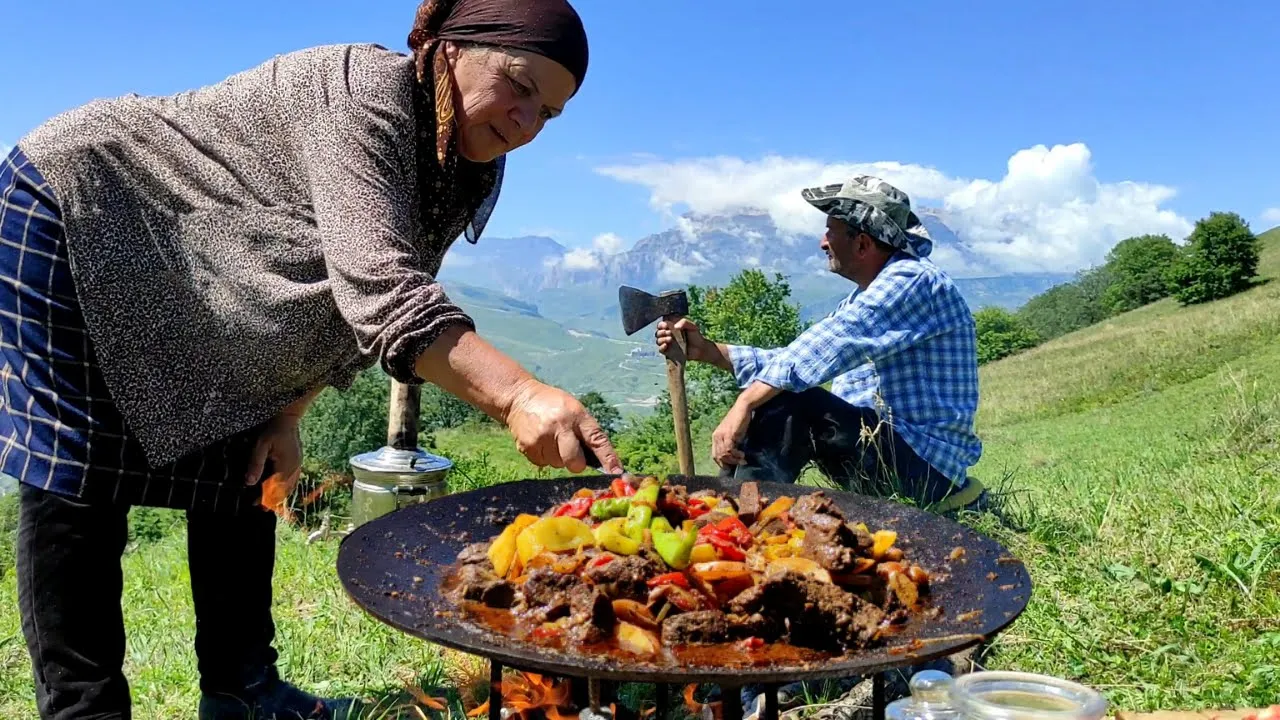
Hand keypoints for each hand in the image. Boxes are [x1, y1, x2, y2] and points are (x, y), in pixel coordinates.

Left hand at [246, 413, 303, 512]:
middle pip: (284, 491)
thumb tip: (249, 482)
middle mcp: (294, 468)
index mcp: (286, 466)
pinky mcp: (298, 461)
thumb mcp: (261, 445)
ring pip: (290, 486)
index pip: (274, 489)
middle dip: (273, 500)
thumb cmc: (274, 430)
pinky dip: (286, 487)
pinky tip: (281, 489)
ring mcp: (298, 465)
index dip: (265, 499)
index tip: (255, 505)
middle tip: (261, 508)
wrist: (288, 418)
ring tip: (271, 503)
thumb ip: (256, 464)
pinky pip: (293, 479)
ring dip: (280, 495)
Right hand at [504, 380, 622, 473]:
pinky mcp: (527, 447)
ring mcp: (541, 438)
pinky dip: (545, 456)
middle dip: (576, 462)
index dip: (607, 457)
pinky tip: (541, 441)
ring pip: (559, 465)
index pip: (596, 439)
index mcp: (576, 415)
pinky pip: (544, 464)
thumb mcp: (575, 410)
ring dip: (558, 457)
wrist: (519, 398)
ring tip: (551, 439)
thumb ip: (587, 431)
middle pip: (575, 462)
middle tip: (570, 449)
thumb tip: (601, 460)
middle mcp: (559, 426)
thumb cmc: (553, 405)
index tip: (616, 471)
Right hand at [655, 318, 706, 361]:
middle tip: (669, 333)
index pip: (661, 324)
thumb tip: (675, 327)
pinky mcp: (669, 352)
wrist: (700, 349)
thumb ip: (684, 322)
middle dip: (661, 332)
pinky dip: (661, 347)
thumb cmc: (696, 336)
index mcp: (672, 327)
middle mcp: (668, 335)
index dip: (661, 325)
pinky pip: (660, 349)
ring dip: (661, 339)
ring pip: (658, 340)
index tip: (665, 326)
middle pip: (658, 332)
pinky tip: (666, 345)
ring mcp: (668, 343)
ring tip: (670, 339)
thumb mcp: (692, 326)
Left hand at [711, 401, 751, 467]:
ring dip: (734, 460)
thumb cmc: (739, 420)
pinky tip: (742, 455)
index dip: (722, 463)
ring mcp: (722, 435)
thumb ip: (731, 443)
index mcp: (715, 437)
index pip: (715, 455)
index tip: (732, 466)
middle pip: (718, 457)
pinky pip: (729, 449)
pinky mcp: (729, 434)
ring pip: (724, 454)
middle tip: (740, 463)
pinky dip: (736, 454)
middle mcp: (716, 436)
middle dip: (730, 463)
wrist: (742, 408)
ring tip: (743, 460)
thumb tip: (734, 456)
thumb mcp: (733, 433)